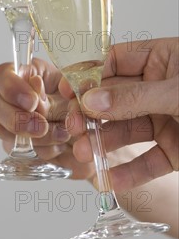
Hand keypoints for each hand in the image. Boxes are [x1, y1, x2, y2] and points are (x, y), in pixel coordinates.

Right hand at [0, 59, 95, 177]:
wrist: (104, 132)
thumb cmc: (89, 102)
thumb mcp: (80, 86)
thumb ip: (58, 83)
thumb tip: (35, 85)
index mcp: (27, 74)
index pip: (3, 74)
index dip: (11, 87)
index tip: (32, 101)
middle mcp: (14, 98)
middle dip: (17, 118)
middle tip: (41, 126)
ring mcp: (14, 124)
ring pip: (6, 132)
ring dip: (36, 138)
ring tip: (63, 135)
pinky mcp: (22, 149)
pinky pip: (22, 153)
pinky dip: (44, 152)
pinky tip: (62, 147)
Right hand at [60, 38, 178, 191]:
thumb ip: (136, 96)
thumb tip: (93, 99)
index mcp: (162, 59)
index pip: (115, 61)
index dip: (90, 75)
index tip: (70, 90)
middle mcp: (159, 88)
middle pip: (114, 98)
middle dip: (92, 114)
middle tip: (74, 126)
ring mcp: (166, 118)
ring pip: (126, 130)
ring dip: (103, 143)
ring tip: (84, 153)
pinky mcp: (175, 149)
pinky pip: (148, 159)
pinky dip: (129, 171)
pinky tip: (110, 179)